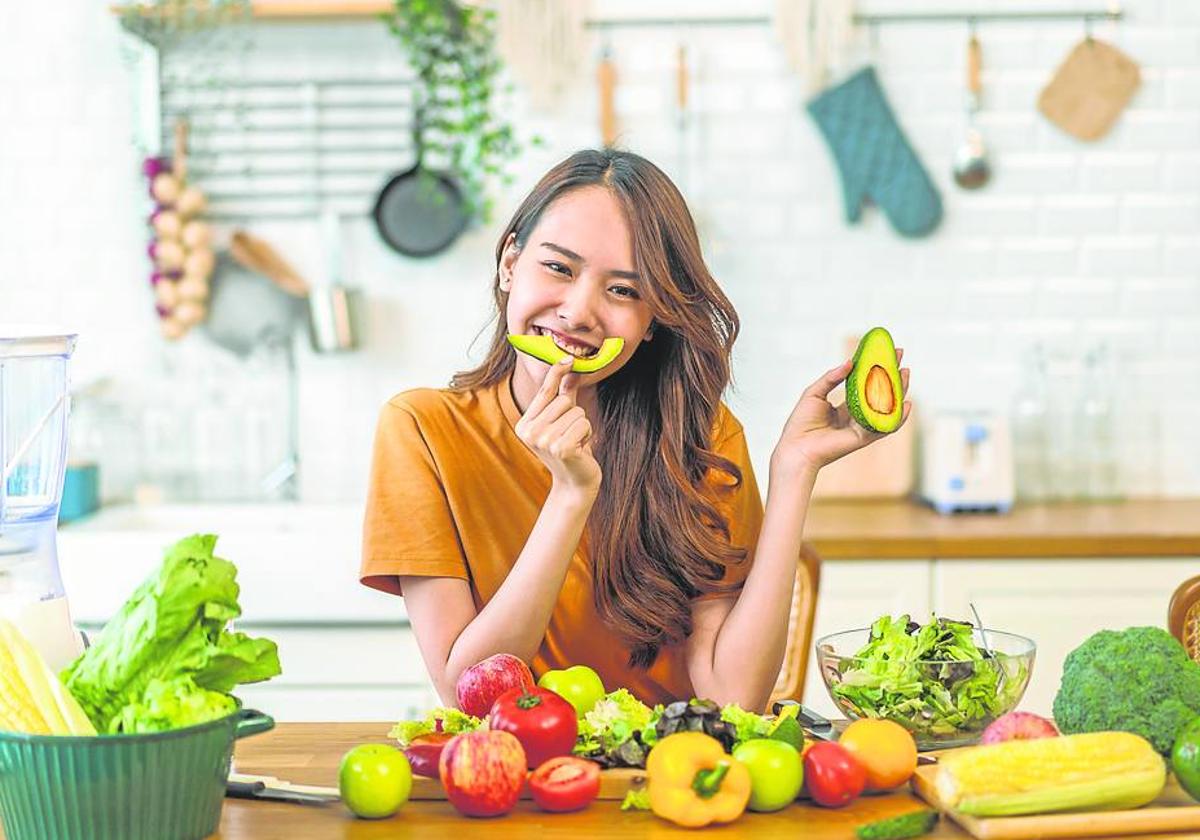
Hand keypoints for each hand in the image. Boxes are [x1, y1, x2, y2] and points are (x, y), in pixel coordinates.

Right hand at [514, 357, 600, 495]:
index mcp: (525, 424)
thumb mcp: (564, 420)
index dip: (556, 372)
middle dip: (575, 414)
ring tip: (575, 442)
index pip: (543, 392)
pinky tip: (580, 449)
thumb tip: (569, 370)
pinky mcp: (560, 448)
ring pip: (576, 412)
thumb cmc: (570, 449)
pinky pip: (584, 424)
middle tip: (570, 434)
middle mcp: (529, 432)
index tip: (568, 358)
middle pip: (564, 401)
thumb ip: (565, 395)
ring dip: (582, 426)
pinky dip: (587, 434)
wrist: (575, 482)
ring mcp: (543, 441)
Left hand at [772, 349, 911, 476]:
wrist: (797, 446)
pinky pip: (885, 427)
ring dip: (899, 392)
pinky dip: (898, 417)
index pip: (867, 385)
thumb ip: (832, 378)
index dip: (877, 370)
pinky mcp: (864, 438)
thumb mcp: (814, 392)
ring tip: (905, 374)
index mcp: (846, 406)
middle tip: (900, 358)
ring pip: (887, 409)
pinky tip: (907, 404)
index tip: (886, 352)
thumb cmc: (801, 422)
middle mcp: (857, 416)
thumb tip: (849, 362)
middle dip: (892, 376)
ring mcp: (862, 427)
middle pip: (881, 395)